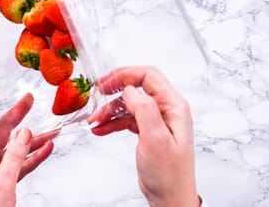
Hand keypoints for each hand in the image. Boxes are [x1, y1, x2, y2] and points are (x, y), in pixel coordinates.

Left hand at [0, 81, 53, 206]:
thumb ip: (14, 156)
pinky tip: (47, 149)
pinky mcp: (7, 184)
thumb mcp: (2, 183)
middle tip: (29, 99)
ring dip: (33, 137)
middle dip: (16, 113)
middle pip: (2, 130)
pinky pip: (22, 164)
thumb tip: (24, 132)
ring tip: (51, 128)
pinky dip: (35, 156)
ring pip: (17, 147)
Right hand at [91, 67, 200, 206]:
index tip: (107, 82)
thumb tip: (130, 90)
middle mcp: (166, 110)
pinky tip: (100, 129)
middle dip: (114, 91)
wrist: (171, 198)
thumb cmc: (169, 174)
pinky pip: (127, 119)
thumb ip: (144, 109)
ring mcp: (157, 121)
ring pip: (129, 105)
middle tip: (97, 95)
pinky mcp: (148, 132)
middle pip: (137, 88)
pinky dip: (112, 122)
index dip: (126, 75)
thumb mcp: (155, 139)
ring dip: (110, 110)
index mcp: (173, 107)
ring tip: (95, 121)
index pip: (149, 76)